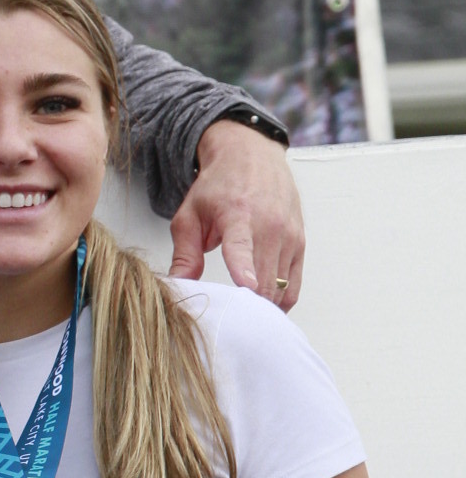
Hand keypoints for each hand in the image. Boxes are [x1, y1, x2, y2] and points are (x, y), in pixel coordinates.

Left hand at [169, 121, 302, 307]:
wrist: (252, 156)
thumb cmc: (219, 186)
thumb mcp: (190, 214)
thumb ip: (184, 253)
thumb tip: (177, 285)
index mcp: (237, 215)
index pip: (242, 246)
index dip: (244, 269)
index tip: (246, 286)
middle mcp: (268, 225)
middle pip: (264, 279)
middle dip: (247, 306)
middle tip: (227, 321)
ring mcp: (288, 236)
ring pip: (280, 287)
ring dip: (263, 306)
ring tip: (243, 315)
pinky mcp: (300, 244)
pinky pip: (293, 285)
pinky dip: (280, 300)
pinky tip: (262, 305)